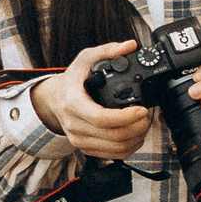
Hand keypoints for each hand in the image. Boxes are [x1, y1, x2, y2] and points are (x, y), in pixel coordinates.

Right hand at [30, 40, 152, 159]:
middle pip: (113, 136)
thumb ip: (107, 50)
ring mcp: (79, 139)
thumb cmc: (72, 80)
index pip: (101, 118)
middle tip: (147, 115)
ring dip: (136, 138)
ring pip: (115, 148)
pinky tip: (135, 136)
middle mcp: (74, 125)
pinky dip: (129, 148)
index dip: (126, 117)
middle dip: (137, 127)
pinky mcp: (85, 148)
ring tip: (143, 125)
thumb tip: (129, 45)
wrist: (53, 99)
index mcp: (73, 104)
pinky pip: (112, 155)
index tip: (141, 109)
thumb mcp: (85, 60)